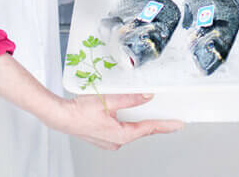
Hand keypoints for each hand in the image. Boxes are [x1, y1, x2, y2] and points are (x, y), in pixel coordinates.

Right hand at [51, 93, 183, 149]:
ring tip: (154, 117)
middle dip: (156, 124)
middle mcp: (116, 141)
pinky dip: (129, 122)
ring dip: (141, 123)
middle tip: (171, 120)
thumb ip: (130, 99)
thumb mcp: (109, 101)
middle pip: (142, 130)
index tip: (178, 124)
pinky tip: (131, 115)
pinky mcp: (103, 136)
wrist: (60, 116)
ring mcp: (109, 140)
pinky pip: (121, 129)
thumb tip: (147, 97)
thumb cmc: (79, 112)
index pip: (149, 129)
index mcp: (120, 135)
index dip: (165, 125)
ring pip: (131, 130)